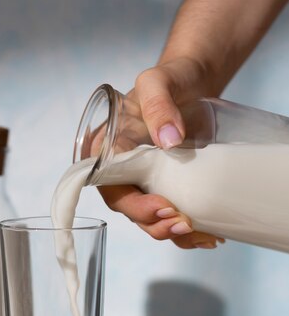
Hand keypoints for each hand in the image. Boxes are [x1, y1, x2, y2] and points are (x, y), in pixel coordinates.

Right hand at [99, 57, 223, 248]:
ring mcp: (144, 183)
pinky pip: (170, 216)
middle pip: (131, 210)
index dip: (134, 205)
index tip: (163, 207)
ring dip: (173, 234)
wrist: (193, 82)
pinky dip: (187, 232)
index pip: (112, 188)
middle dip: (156, 224)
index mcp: (107, 151)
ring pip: (151, 219)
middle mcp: (122, 172)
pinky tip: (208, 236)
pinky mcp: (166, 188)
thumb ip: (158, 103)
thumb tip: (168, 139)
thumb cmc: (169, 79)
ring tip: (201, 236)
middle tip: (184, 223)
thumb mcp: (157, 81)